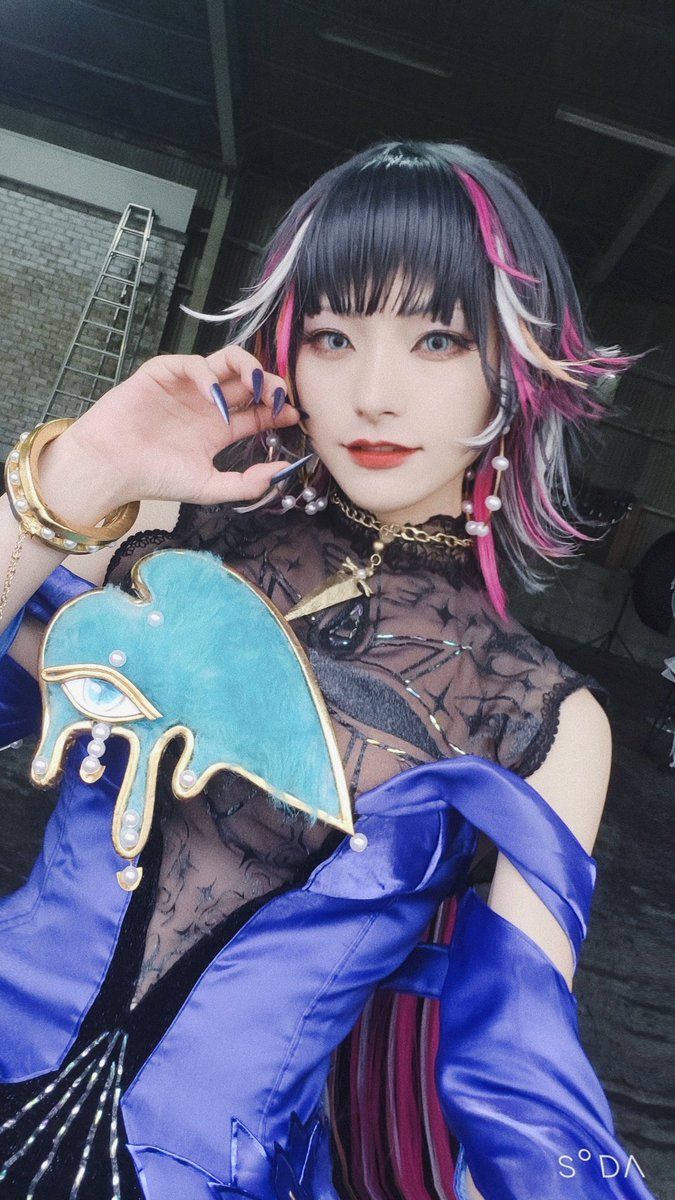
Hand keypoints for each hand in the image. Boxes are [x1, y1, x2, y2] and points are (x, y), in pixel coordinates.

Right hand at [40, 346, 300, 515]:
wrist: (111, 468)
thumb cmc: (155, 479)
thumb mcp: (208, 487)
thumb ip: (246, 483)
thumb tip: (283, 473)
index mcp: (219, 429)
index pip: (258, 411)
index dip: (278, 409)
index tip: (294, 415)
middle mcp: (207, 404)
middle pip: (248, 381)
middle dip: (269, 384)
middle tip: (279, 396)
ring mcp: (187, 387)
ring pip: (226, 362)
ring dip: (247, 368)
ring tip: (258, 386)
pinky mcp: (164, 373)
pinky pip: (194, 364)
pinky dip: (208, 377)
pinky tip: (215, 400)